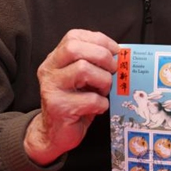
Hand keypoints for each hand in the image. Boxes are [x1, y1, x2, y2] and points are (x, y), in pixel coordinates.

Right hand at [24, 29, 118, 165]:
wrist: (55, 133)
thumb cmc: (75, 102)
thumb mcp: (83, 78)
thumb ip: (95, 64)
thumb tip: (122, 55)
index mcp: (55, 59)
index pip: (73, 36)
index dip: (99, 40)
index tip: (115, 51)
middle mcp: (49, 70)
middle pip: (75, 48)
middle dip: (102, 56)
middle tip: (112, 70)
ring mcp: (51, 88)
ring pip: (83, 69)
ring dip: (103, 80)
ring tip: (104, 91)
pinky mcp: (59, 107)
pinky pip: (90, 99)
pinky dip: (102, 103)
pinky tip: (98, 107)